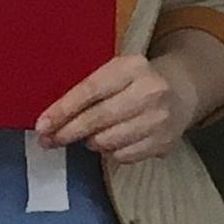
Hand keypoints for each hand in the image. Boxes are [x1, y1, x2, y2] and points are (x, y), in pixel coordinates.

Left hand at [37, 50, 201, 165]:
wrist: (181, 91)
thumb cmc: (134, 82)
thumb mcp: (115, 72)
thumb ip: (89, 89)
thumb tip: (51, 118)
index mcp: (131, 66)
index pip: (90, 90)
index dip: (63, 109)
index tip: (42, 125)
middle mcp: (149, 91)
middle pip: (98, 118)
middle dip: (68, 132)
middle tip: (48, 141)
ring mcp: (159, 119)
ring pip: (109, 141)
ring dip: (90, 142)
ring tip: (86, 137)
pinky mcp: (165, 142)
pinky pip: (124, 156)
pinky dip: (109, 153)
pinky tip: (108, 144)